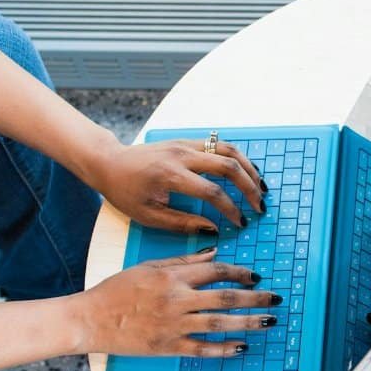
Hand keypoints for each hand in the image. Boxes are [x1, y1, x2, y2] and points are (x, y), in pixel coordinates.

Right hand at [72, 249, 281, 356]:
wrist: (91, 319)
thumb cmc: (118, 290)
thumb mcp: (150, 266)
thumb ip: (184, 260)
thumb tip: (215, 252)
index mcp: (172, 276)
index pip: (215, 271)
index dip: (240, 272)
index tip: (257, 276)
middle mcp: (177, 300)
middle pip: (225, 297)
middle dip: (255, 297)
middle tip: (276, 298)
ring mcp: (174, 325)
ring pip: (220, 323)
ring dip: (248, 322)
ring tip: (269, 321)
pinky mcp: (168, 347)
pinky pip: (202, 349)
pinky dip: (224, 349)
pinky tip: (243, 347)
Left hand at [86, 138, 265, 232]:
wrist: (109, 162)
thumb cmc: (125, 191)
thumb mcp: (147, 215)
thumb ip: (182, 223)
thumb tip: (213, 229)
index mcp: (170, 175)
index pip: (212, 191)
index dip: (231, 209)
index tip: (241, 222)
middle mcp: (182, 155)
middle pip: (228, 166)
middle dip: (249, 187)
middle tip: (260, 206)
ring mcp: (186, 144)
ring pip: (229, 150)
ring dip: (249, 169)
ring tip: (261, 187)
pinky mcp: (188, 141)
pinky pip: (220, 145)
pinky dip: (238, 158)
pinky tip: (247, 172)